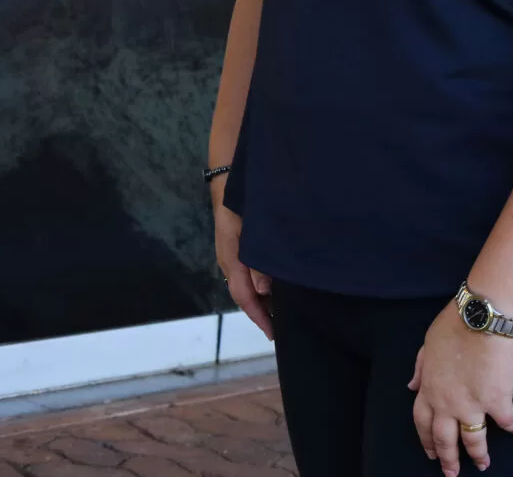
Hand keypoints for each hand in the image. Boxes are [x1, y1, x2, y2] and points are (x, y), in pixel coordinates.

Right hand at [212, 195, 273, 340]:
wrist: (230, 181)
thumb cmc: (242, 204)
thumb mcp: (251, 232)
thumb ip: (257, 261)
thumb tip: (263, 291)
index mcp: (232, 260)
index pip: (244, 296)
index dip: (259, 316)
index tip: (273, 333)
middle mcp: (230, 262)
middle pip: (245, 295)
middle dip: (262, 313)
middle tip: (282, 327)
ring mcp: (232, 255)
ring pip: (246, 285)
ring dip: (262, 300)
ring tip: (282, 312)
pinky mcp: (238, 248)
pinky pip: (248, 274)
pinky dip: (261, 285)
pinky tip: (275, 287)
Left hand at [409, 303, 512, 475]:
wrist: (484, 317)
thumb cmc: (456, 323)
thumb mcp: (428, 343)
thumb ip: (420, 367)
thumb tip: (411, 386)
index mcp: (429, 389)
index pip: (423, 422)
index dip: (426, 440)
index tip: (431, 452)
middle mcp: (447, 404)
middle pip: (444, 439)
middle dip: (448, 459)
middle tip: (452, 473)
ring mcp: (472, 405)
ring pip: (473, 440)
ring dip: (478, 454)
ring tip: (483, 465)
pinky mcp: (498, 401)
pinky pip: (505, 421)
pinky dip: (512, 427)